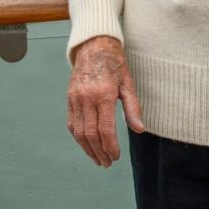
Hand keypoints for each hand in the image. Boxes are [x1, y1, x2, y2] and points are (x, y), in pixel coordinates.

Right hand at [66, 35, 144, 167]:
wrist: (94, 45)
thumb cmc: (114, 63)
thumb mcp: (128, 83)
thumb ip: (133, 108)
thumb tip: (140, 129)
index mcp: (103, 94)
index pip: (105, 129)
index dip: (110, 146)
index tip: (116, 156)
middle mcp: (86, 98)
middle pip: (90, 134)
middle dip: (99, 152)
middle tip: (108, 163)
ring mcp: (75, 98)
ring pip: (78, 132)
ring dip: (88, 149)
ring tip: (98, 159)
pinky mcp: (69, 98)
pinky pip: (71, 123)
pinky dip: (78, 137)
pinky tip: (87, 145)